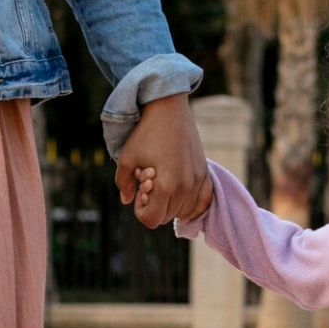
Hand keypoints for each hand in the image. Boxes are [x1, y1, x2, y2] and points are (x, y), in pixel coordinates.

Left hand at [116, 93, 211, 228]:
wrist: (168, 108)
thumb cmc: (145, 132)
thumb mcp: (126, 157)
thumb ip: (123, 183)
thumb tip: (126, 200)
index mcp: (166, 185)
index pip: (152, 219)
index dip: (141, 211)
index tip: (139, 194)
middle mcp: (185, 187)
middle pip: (167, 217)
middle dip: (154, 206)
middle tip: (148, 185)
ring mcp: (198, 180)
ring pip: (184, 212)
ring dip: (170, 205)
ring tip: (163, 184)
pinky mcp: (205, 173)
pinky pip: (202, 202)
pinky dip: (191, 206)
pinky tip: (181, 197)